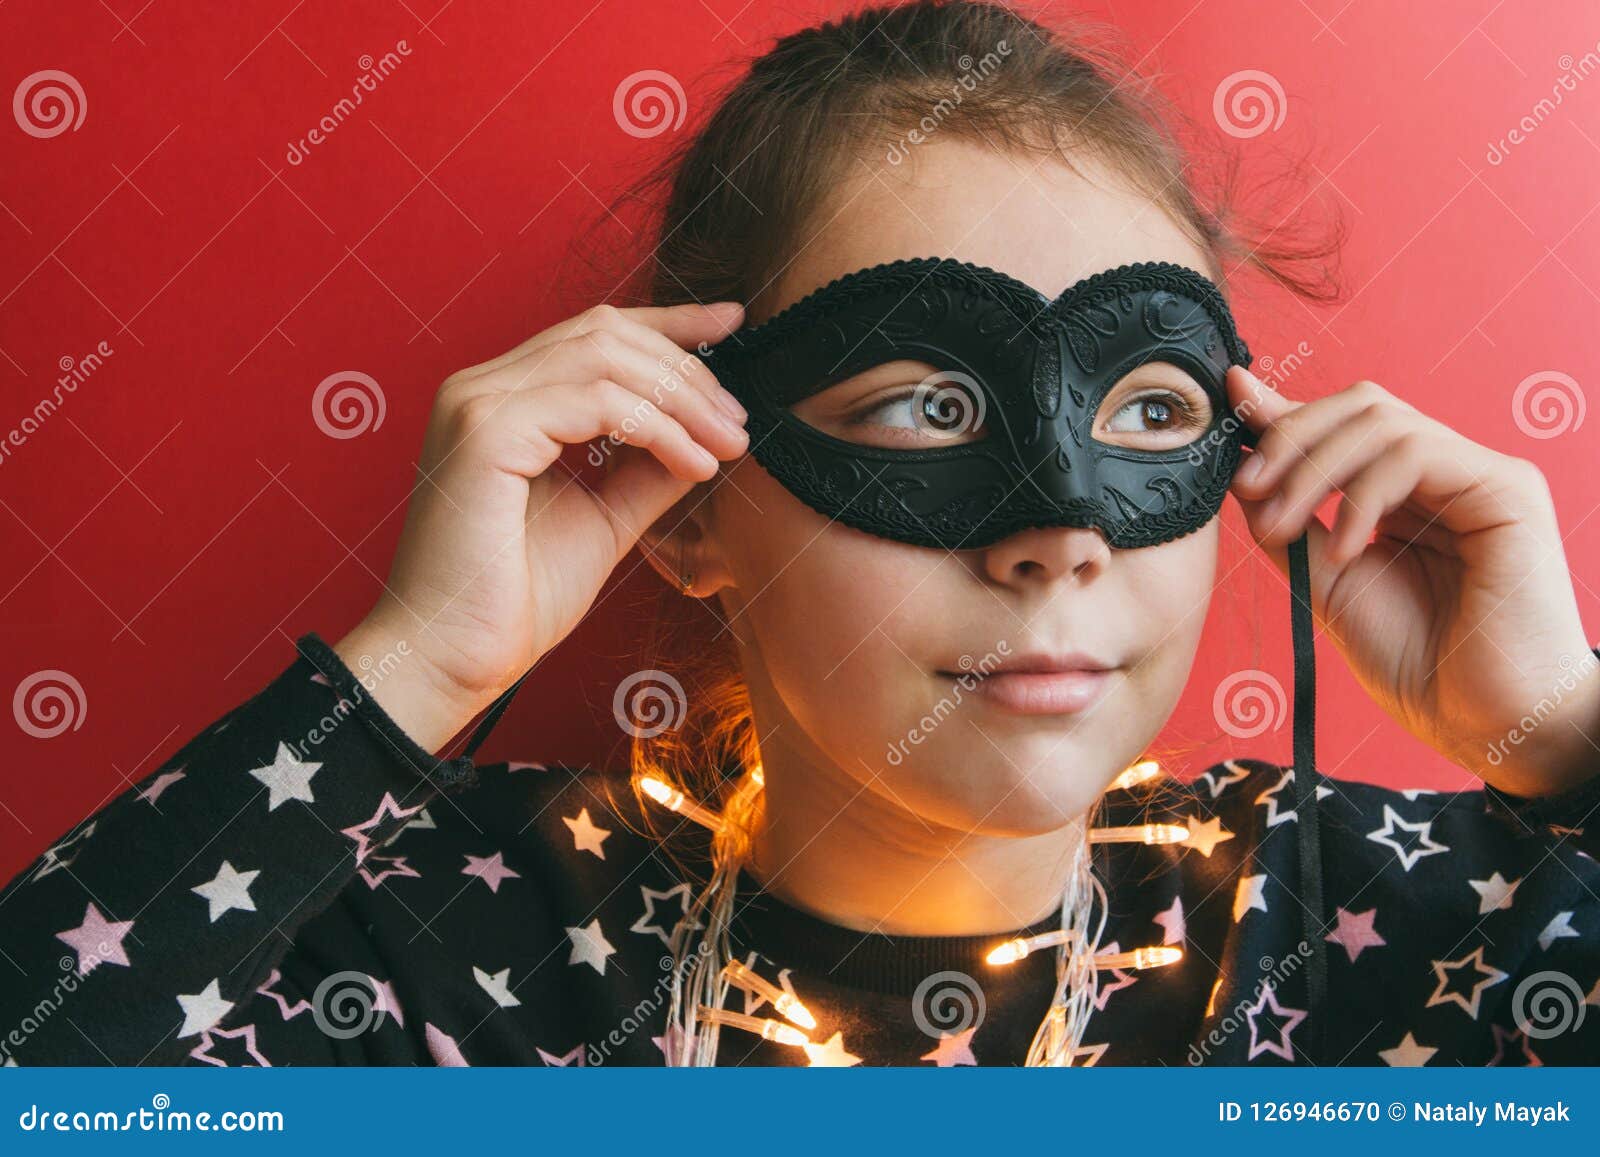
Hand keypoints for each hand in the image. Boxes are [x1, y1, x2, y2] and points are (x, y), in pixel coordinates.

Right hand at [334, 300, 749, 750]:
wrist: (453, 659)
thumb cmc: (514, 600)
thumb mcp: (603, 518)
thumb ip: (645, 470)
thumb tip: (704, 437)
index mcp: (504, 401)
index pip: (594, 333)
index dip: (668, 322)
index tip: (732, 324)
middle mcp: (483, 388)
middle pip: (606, 334)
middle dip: (686, 370)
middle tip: (737, 422)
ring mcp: (478, 403)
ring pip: (605, 358)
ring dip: (681, 399)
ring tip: (726, 445)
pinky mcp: (486, 432)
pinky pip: (597, 403)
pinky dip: (658, 428)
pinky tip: (691, 464)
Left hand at [1225, 365, 1599, 797]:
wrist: (1484, 722)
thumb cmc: (1418, 663)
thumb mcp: (1327, 581)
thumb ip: (1289, 521)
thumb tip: (1240, 466)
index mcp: (1405, 492)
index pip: (1341, 425)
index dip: (1281, 410)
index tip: (1230, 400)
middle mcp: (1445, 473)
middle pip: (1359, 405)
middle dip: (1289, 435)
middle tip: (1247, 486)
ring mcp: (1478, 474)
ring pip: (1380, 422)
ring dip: (1312, 470)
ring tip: (1282, 529)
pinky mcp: (1507, 488)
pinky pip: (1415, 454)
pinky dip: (1361, 496)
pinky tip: (1345, 548)